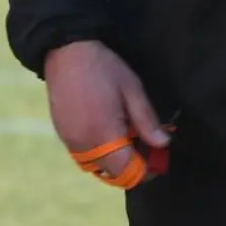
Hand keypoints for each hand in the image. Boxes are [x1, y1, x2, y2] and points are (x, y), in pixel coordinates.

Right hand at [43, 40, 168, 181]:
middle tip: (143, 146)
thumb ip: (147, 121)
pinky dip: (98, 151)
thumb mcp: (132, 89)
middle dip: (130, 167)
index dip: (147, 171)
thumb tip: (163, 144)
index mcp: (104, 135)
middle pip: (111, 174)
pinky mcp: (61, 133)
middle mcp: (84, 145)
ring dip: (113, 160)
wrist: (66, 50)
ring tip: (124, 138)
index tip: (157, 158)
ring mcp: (69, 140)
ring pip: (96, 166)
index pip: (128, 172)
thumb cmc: (104, 67)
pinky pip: (82, 154)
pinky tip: (105, 130)